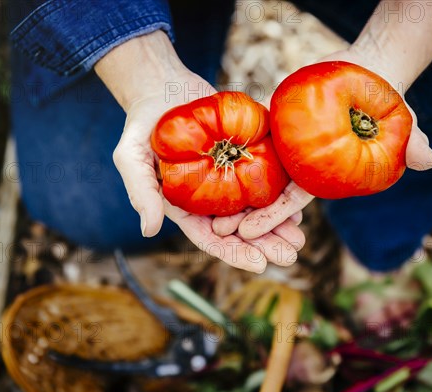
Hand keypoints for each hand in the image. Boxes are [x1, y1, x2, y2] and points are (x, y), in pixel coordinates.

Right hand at [96, 31, 303, 271]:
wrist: (164, 88)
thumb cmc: (143, 124)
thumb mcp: (131, 156)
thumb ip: (141, 192)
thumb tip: (150, 230)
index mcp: (186, 206)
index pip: (211, 238)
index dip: (234, 253)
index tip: (259, 264)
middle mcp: (210, 198)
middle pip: (241, 229)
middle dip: (265, 245)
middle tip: (290, 256)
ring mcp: (229, 177)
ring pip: (257, 209)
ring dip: (279, 225)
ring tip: (300, 238)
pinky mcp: (244, 156)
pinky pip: (266, 179)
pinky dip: (281, 194)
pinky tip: (299, 206)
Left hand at [216, 0, 431, 248]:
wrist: (367, 72)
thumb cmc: (384, 98)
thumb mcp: (399, 118)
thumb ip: (410, 139)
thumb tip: (429, 159)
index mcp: (323, 173)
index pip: (295, 200)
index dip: (273, 217)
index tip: (248, 233)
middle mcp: (303, 164)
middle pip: (269, 195)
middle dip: (245, 217)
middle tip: (214, 232)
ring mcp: (288, 147)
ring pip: (256, 174)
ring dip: (232, 194)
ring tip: (203, 213)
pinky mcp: (277, 128)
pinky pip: (252, 143)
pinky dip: (232, 157)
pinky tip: (207, 169)